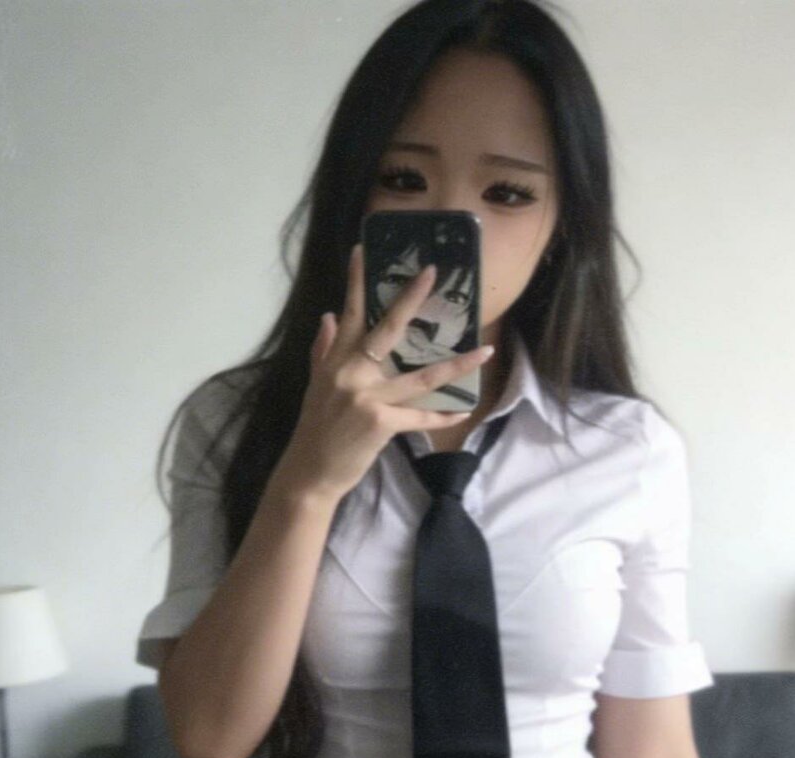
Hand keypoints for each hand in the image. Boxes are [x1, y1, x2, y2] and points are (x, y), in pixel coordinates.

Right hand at [276, 241, 493, 500]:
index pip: (349, 314)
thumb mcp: (316, 386)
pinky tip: (462, 411)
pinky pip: (420, 416)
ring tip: (484, 351)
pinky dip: (442, 416)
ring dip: (456, 365)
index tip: (362, 249)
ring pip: (420, 376)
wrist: (309, 472)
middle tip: (432, 273)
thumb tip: (327, 316)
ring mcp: (366, 397)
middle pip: (386, 330)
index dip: (356, 281)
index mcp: (335, 362)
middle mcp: (350, 374)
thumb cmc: (315, 430)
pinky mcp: (381, 423)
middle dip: (410, 299)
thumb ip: (323, 350)